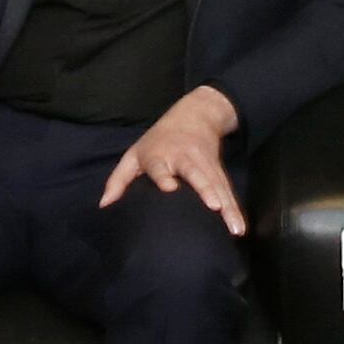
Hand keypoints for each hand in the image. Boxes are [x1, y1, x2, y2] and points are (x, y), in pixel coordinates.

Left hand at [99, 87, 246, 237]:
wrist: (195, 115)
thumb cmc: (157, 142)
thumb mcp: (134, 154)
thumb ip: (118, 180)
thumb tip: (104, 205)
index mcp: (160, 154)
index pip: (161, 167)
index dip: (164, 176)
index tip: (170, 188)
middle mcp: (185, 158)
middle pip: (197, 174)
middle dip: (206, 189)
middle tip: (214, 206)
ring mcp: (205, 164)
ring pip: (217, 185)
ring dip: (227, 206)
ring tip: (234, 228)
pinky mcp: (218, 171)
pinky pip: (227, 191)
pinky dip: (234, 209)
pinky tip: (239, 227)